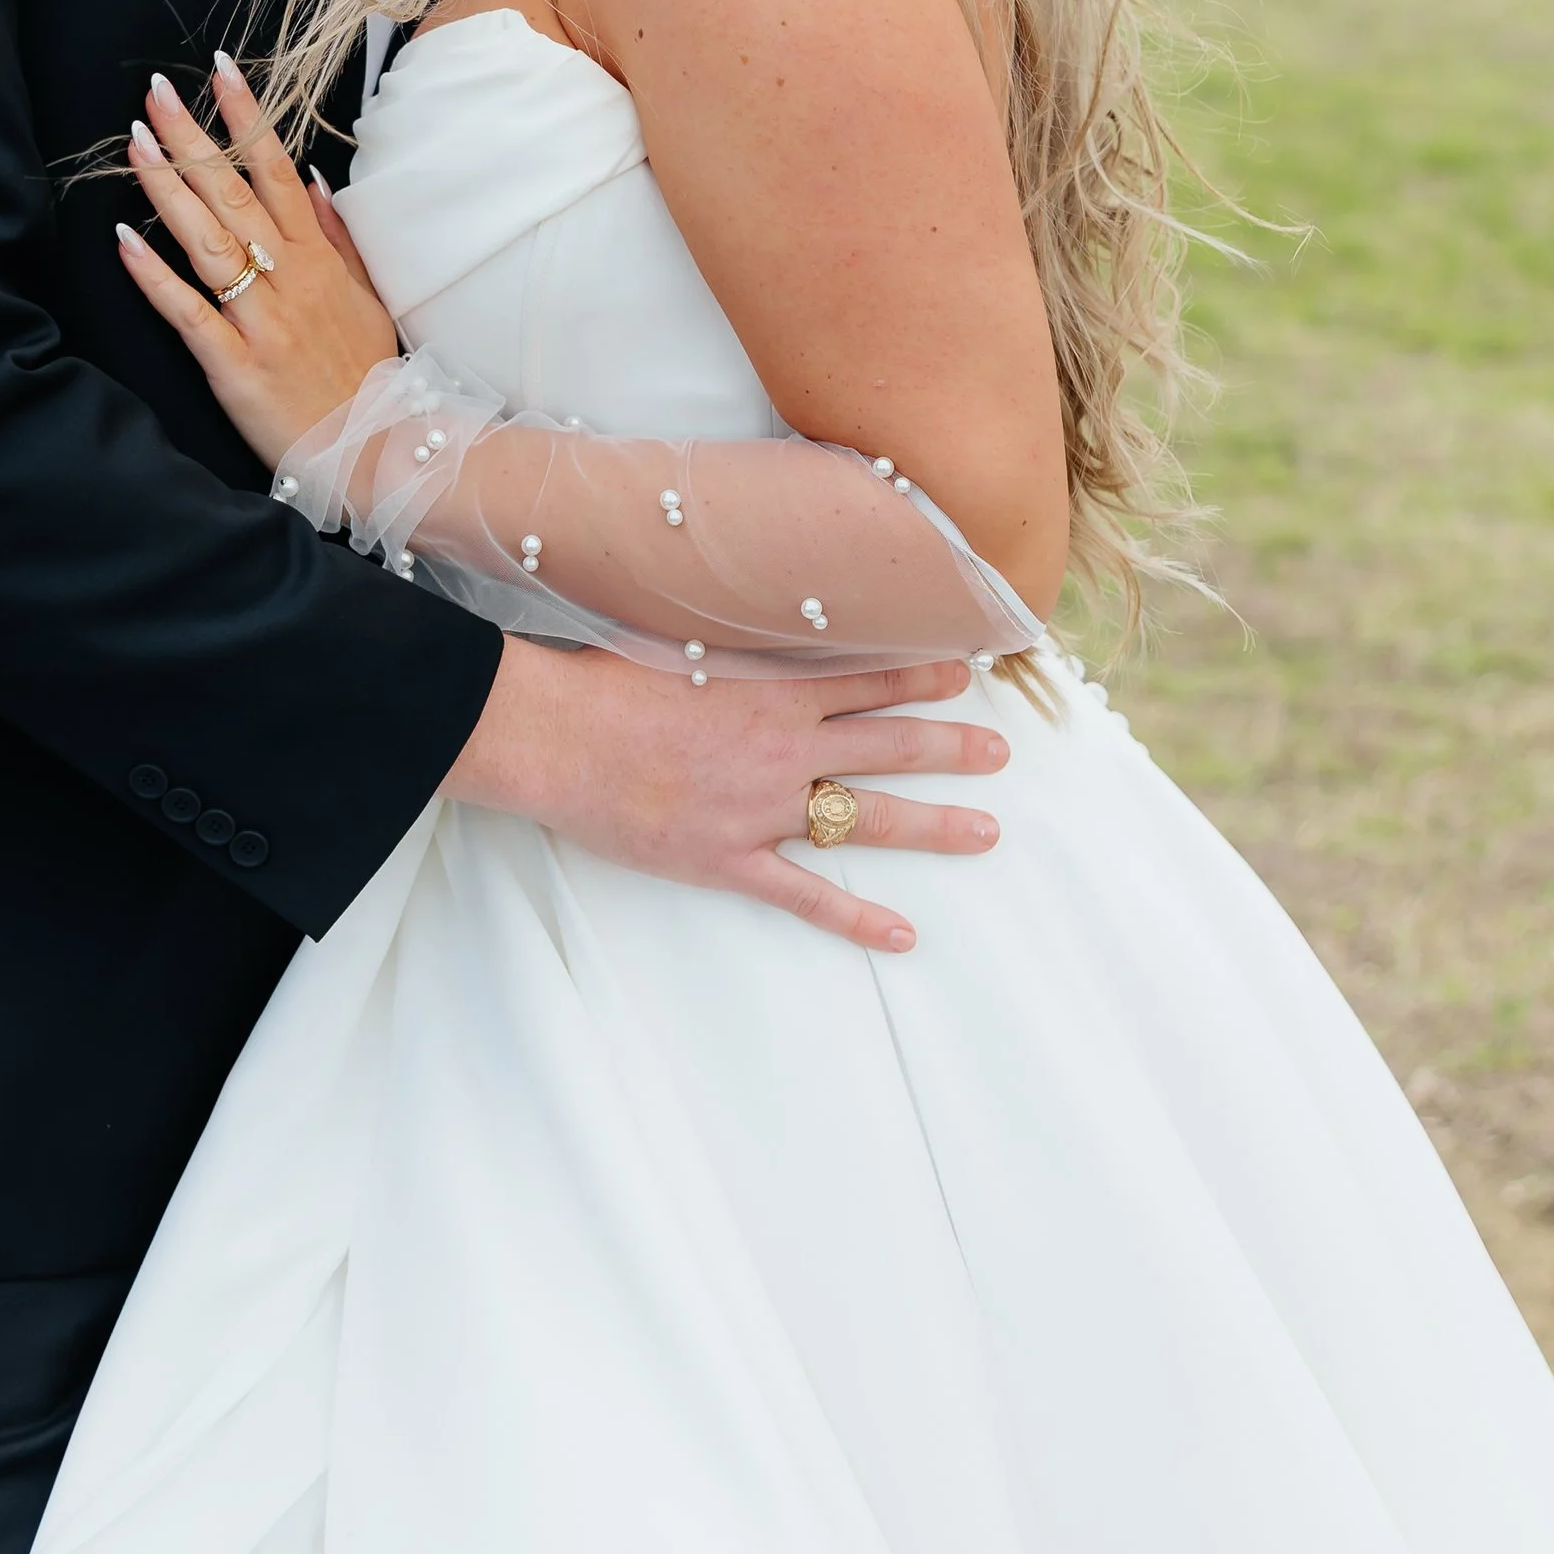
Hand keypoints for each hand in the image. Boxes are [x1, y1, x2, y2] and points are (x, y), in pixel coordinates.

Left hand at [115, 56, 399, 466]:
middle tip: (156, 94)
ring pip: (209, 242)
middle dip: (193, 141)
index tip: (220, 72)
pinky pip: (190, 313)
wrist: (377, 449)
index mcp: (316, 259)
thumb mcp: (366, 297)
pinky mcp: (235, 365)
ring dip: (169, 191)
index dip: (246, 119)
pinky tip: (123, 241)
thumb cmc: (368, 374)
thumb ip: (336, 237)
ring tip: (135, 146)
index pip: (275, 171)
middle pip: (233, 195)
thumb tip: (312, 178)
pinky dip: (156, 277)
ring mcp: (261, 321)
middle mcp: (288, 279)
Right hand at [450, 635, 1006, 954]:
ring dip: (931, 825)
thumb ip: (730, 638)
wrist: (553, 735)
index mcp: (769, 688)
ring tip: (985, 830)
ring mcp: (760, 807)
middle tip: (999, 753)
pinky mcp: (728, 859)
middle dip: (949, 748)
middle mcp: (782, 747)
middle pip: (885, 746)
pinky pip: (805, 895)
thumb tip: (761, 618)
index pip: (865, 679)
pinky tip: (901, 935)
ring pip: (865, 817)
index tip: (964, 677)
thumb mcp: (676, 637)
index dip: (919, 678)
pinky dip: (854, 918)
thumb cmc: (600, 679)